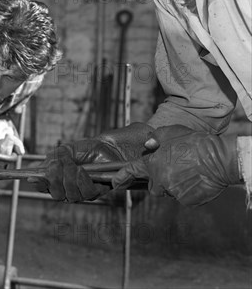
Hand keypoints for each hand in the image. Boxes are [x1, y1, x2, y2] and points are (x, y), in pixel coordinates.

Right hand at [28, 123, 153, 200]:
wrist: (108, 147)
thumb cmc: (86, 149)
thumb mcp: (64, 151)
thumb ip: (50, 161)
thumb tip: (32, 172)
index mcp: (57, 179)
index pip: (43, 187)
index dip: (38, 184)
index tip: (36, 176)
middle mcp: (68, 189)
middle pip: (55, 194)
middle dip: (55, 179)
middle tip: (58, 164)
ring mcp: (82, 193)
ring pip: (70, 195)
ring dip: (70, 179)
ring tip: (74, 165)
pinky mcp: (97, 193)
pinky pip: (87, 194)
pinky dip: (82, 181)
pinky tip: (82, 171)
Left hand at [112, 125, 240, 205]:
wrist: (218, 158)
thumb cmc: (194, 142)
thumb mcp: (170, 132)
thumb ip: (155, 138)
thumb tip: (148, 145)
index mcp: (152, 163)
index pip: (131, 171)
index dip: (121, 177)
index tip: (114, 183)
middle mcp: (159, 180)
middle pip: (154, 185)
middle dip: (160, 180)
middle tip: (175, 168)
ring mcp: (173, 192)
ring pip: (170, 191)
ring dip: (176, 185)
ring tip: (191, 171)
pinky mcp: (187, 201)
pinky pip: (184, 198)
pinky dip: (189, 192)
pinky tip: (198, 180)